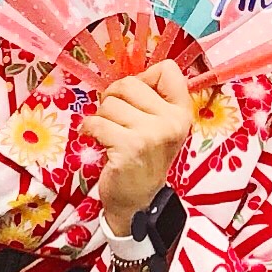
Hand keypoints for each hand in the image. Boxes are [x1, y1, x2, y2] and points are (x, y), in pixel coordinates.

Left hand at [92, 57, 194, 233]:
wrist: (137, 201)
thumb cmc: (144, 159)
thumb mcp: (160, 128)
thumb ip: (153, 100)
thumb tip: (128, 76)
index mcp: (182, 112)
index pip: (167, 70)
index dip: (144, 78)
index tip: (136, 99)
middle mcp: (172, 121)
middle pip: (129, 83)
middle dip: (113, 97)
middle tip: (114, 118)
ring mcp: (151, 134)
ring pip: (109, 104)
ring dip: (101, 118)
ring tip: (109, 135)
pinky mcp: (129, 147)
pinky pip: (96, 122)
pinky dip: (89, 130)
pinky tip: (98, 142)